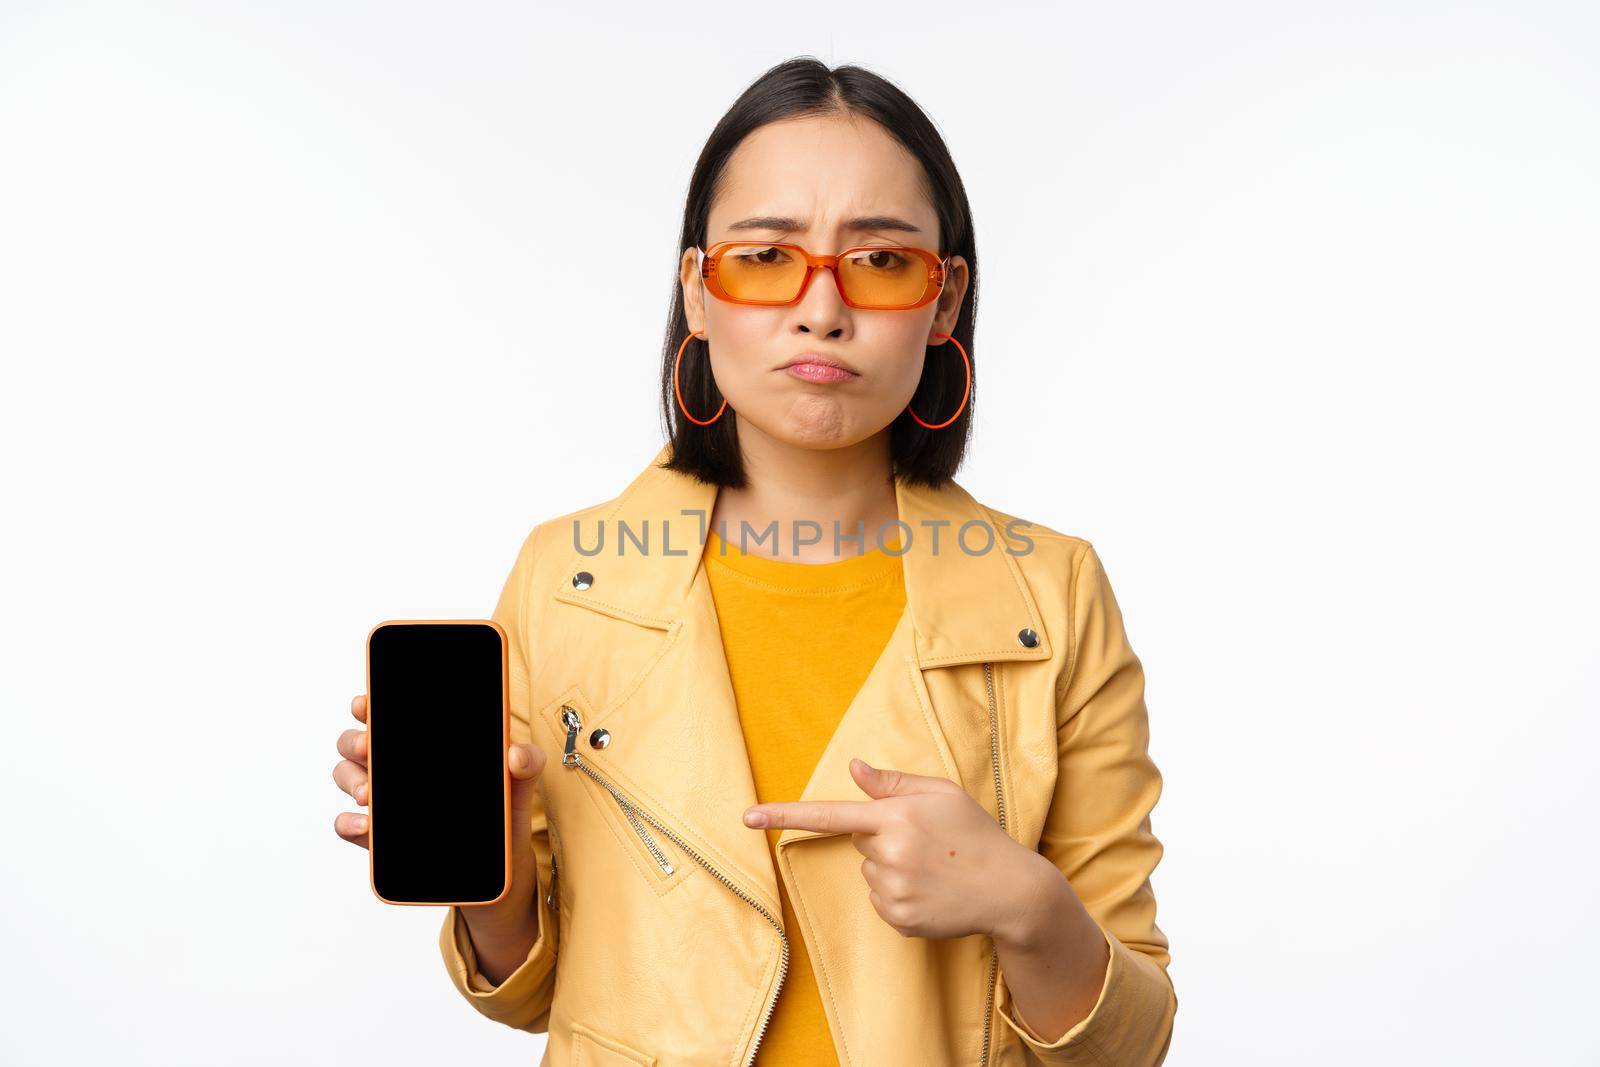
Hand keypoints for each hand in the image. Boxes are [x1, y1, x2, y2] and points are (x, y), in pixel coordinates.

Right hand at [332, 694, 548, 920]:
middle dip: (355, 740)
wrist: (497, 872)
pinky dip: (349, 824)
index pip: (388, 716)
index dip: (370, 705)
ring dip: (351, 780)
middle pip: (356, 743)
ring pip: (348, 778)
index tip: (366, 703)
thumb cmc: (502, 815)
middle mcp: (396, 768)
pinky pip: (349, 827)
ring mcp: (384, 803)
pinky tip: (365, 826)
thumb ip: (526, 763)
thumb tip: (517, 755)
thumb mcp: (518, 786)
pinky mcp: (379, 838)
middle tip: (368, 746)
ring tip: (369, 794)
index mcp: (424, 746)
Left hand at [743, 758, 1046, 941]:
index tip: (747, 818)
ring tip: (933, 869)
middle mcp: (889, 853)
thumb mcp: (942, 794)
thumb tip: (853, 767)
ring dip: (892, 868)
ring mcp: (893, 890)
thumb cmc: (975, 834)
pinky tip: (931, 892)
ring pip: (869, 872)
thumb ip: (893, 783)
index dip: (784, 815)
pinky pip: (879, 900)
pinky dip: (899, 896)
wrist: (1011, 890)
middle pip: (859, 842)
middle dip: (884, 838)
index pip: (830, 813)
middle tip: (927, 844)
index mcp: (897, 816)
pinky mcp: (898, 919)